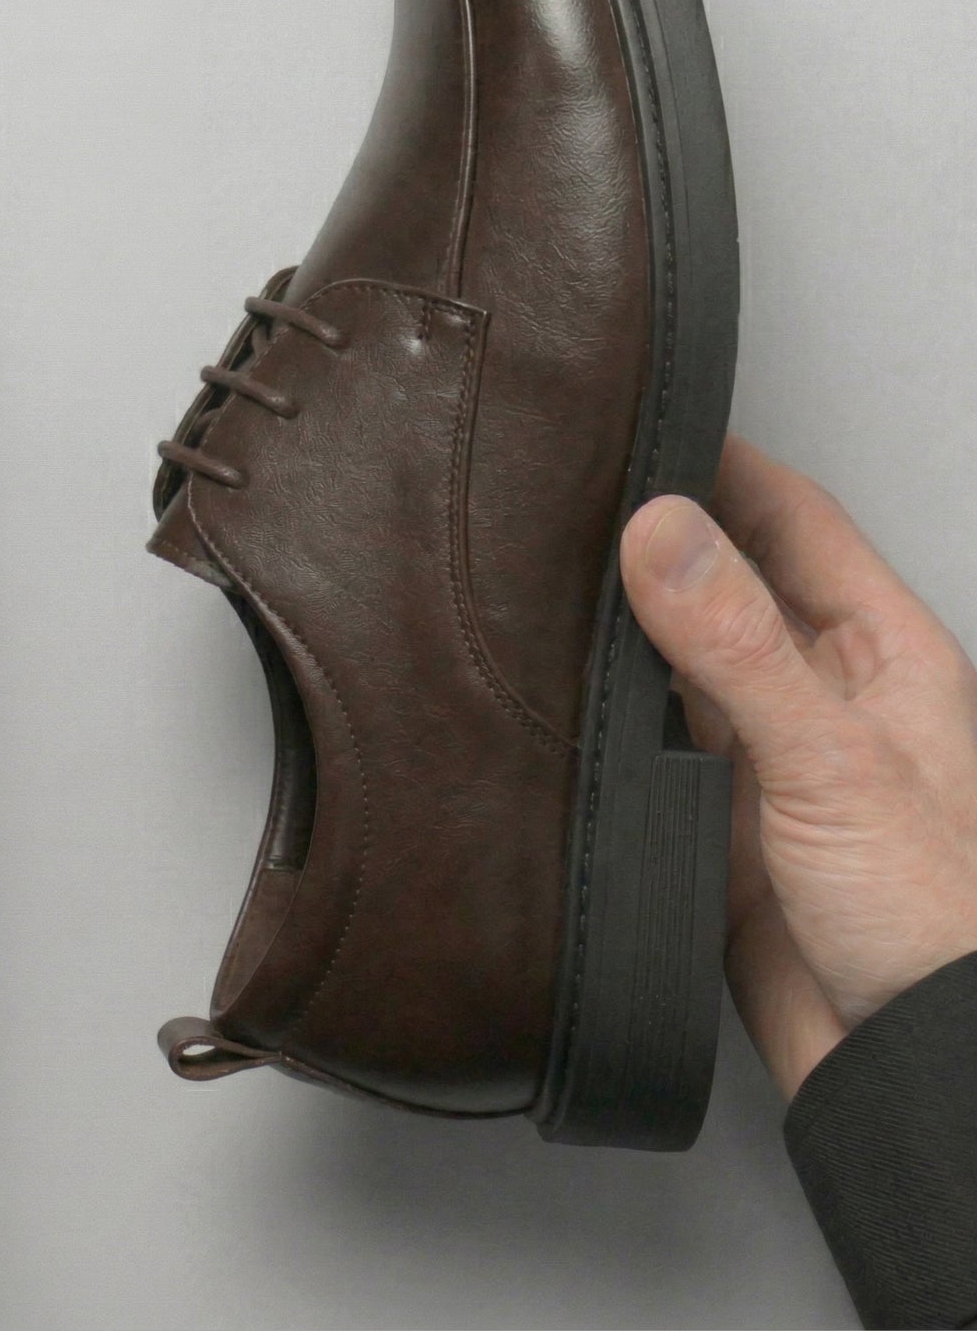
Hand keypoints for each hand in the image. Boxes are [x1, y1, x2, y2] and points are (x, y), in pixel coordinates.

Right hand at [619, 435, 976, 1098]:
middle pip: (723, 577)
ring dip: (618, 618)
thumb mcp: (834, 758)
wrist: (904, 1058)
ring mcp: (762, 749)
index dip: (725, 462)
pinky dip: (598, 703)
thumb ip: (738, 645)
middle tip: (567, 492)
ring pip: (674, 651)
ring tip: (544, 572)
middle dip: (654, 533)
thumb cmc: (935, 916)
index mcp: (881, 651)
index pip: (793, 517)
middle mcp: (820, 689)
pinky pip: (642, 731)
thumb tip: (660, 533)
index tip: (645, 420)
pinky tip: (556, 683)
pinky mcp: (711, 811)